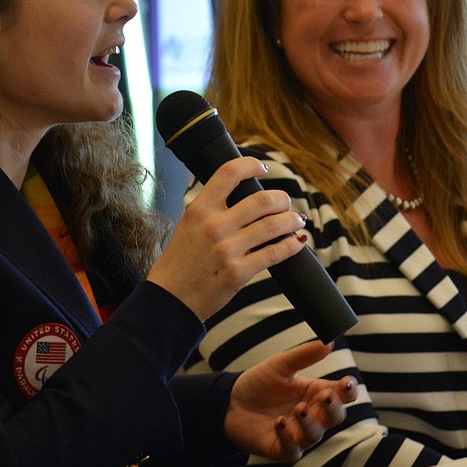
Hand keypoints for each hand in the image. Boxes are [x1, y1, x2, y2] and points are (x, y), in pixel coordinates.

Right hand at [147, 157, 306, 320]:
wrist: (169, 300)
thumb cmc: (179, 264)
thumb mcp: (187, 226)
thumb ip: (211, 210)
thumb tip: (243, 198)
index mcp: (199, 210)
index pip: (229, 173)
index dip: (251, 165)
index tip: (262, 169)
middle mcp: (214, 226)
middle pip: (261, 200)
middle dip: (282, 199)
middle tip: (286, 203)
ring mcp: (227, 250)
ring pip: (273, 225)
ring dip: (292, 219)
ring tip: (297, 220)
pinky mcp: (238, 273)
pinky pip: (274, 253)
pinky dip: (291, 245)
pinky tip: (297, 242)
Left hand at [224, 341, 357, 462]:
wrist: (230, 402)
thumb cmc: (260, 383)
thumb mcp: (280, 365)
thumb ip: (304, 355)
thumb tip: (328, 341)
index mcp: (316, 393)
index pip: (342, 395)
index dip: (348, 391)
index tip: (346, 383)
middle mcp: (313, 415)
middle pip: (335, 416)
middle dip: (334, 408)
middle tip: (326, 396)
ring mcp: (299, 434)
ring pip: (316, 434)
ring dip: (310, 423)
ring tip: (299, 409)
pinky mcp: (283, 449)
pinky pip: (293, 449)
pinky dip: (288, 437)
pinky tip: (279, 423)